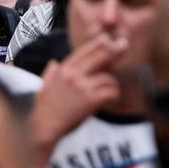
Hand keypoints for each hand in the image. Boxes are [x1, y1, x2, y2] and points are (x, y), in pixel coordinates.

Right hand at [30, 35, 126, 153]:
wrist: (44, 128)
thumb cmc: (45, 109)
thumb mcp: (44, 87)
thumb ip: (50, 73)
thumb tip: (54, 62)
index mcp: (63, 70)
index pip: (84, 51)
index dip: (99, 44)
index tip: (109, 39)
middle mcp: (73, 75)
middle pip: (100, 56)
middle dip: (114, 51)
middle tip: (124, 47)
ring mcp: (83, 86)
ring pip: (108, 77)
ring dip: (113, 84)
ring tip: (112, 90)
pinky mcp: (91, 99)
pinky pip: (111, 91)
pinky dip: (114, 94)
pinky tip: (113, 98)